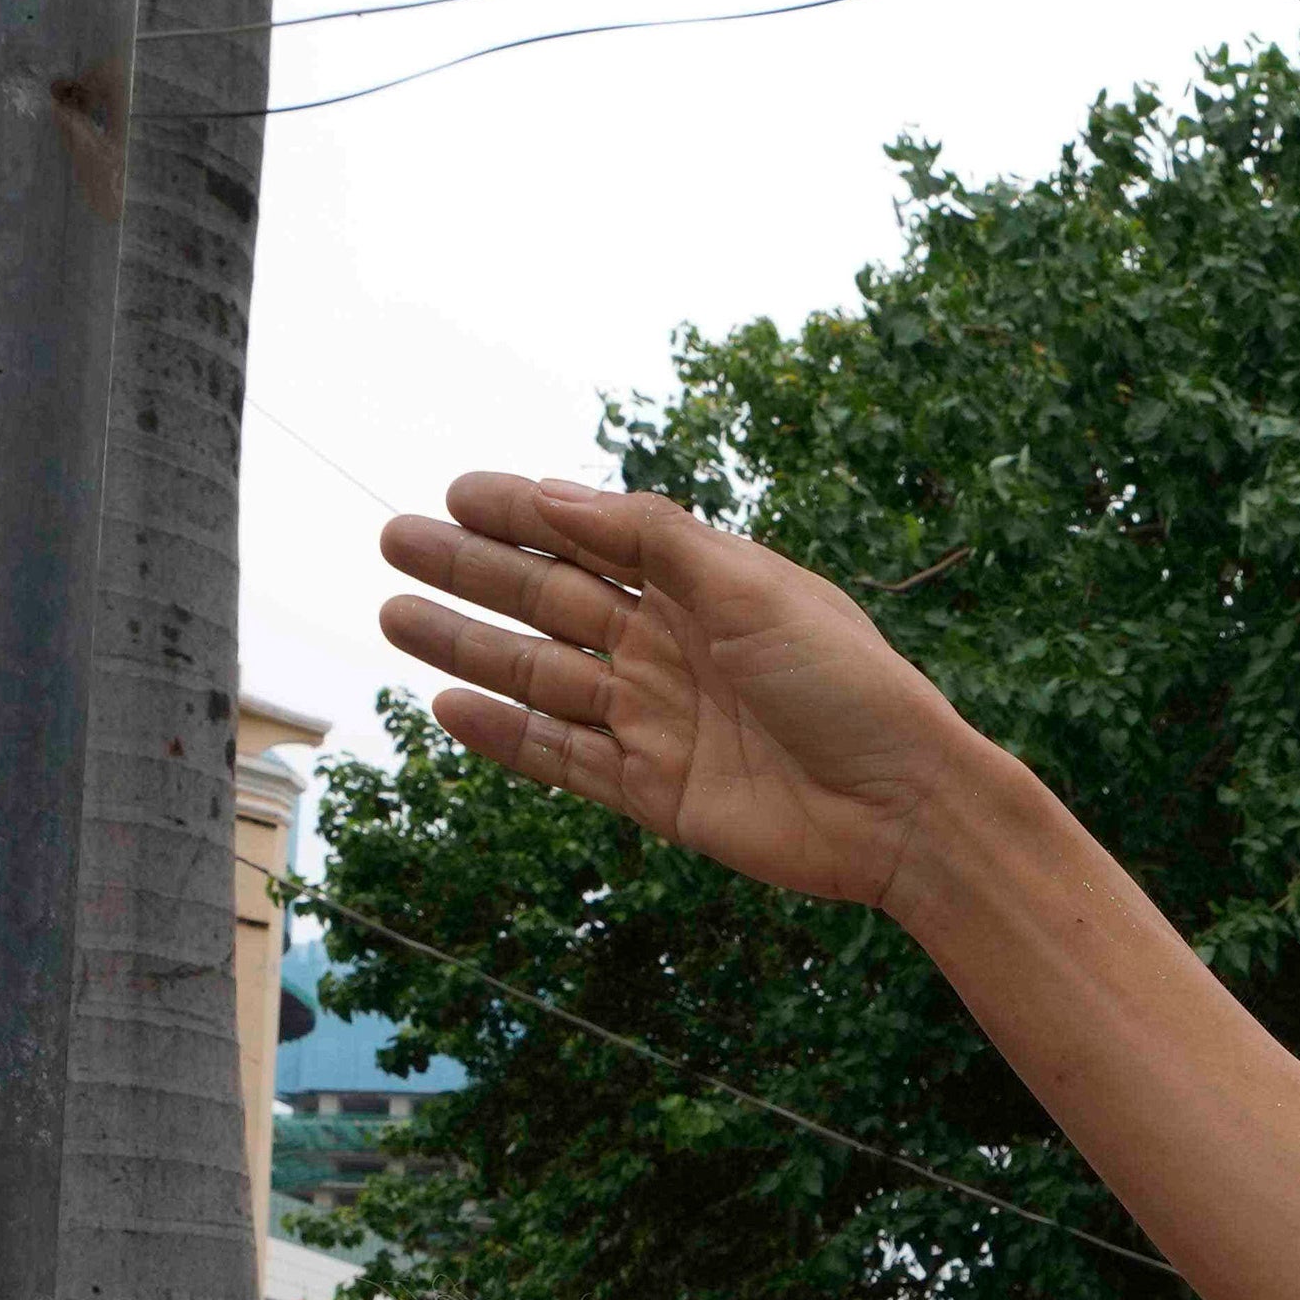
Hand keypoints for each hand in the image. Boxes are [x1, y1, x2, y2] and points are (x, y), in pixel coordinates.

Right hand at [381, 475, 990, 911]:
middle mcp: (674, 648)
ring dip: (469, 647)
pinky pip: (565, 759)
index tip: (457, 491)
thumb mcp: (754, 589)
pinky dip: (507, 738)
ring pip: (543, 677)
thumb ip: (654, 540)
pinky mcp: (657, 793)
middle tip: (395, 539)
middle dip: (474, 570)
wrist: (905, 808)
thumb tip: (554, 496)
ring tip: (394, 615)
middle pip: (552, 600)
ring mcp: (660, 721)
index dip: (526, 513)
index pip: (595, 537)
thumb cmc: (849, 685)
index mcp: (705, 587)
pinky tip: (448, 709)